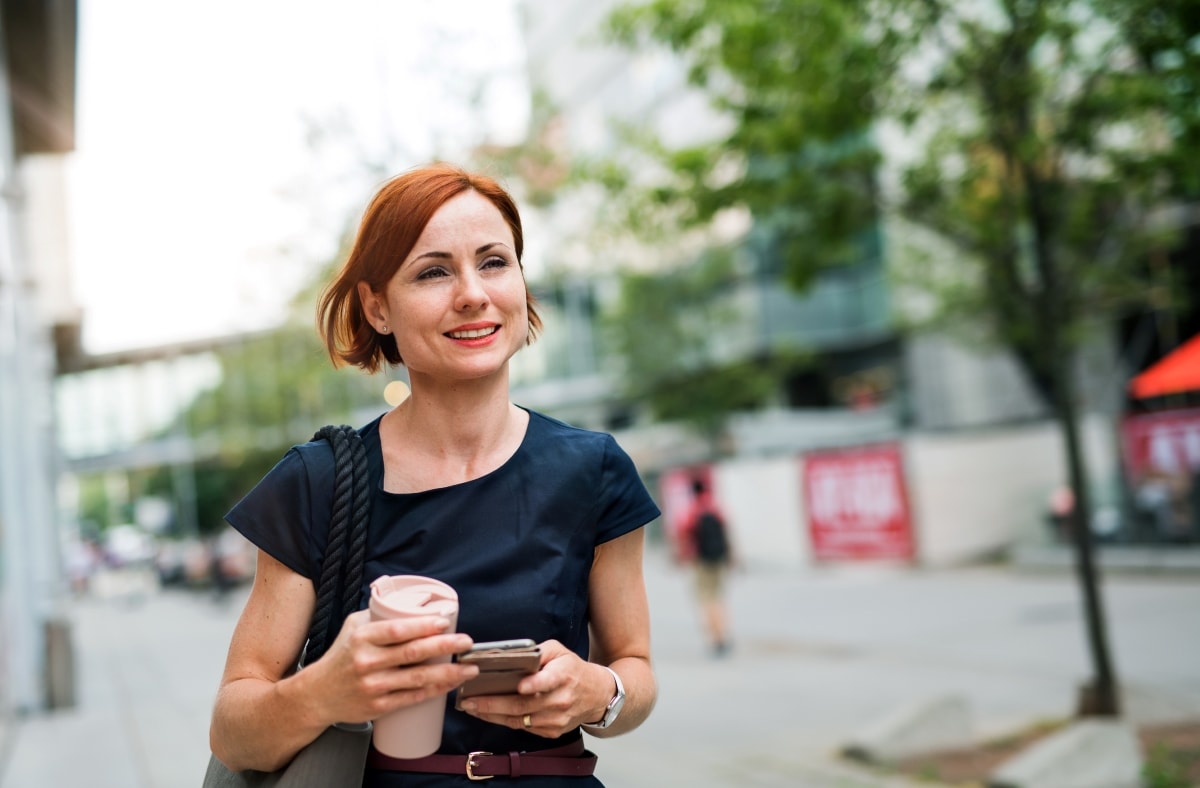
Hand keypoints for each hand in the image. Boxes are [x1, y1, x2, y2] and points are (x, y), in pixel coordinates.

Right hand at [303, 611, 477, 726]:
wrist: (317, 695)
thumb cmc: (341, 657)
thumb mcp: (353, 628)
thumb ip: (379, 615)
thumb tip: (413, 602)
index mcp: (362, 638)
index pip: (396, 630)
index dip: (422, 625)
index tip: (445, 622)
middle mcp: (367, 662)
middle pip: (412, 653)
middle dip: (445, 646)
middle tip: (467, 642)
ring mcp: (373, 686)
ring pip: (417, 678)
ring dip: (448, 673)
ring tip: (469, 667)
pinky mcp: (378, 707)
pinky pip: (412, 698)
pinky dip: (434, 691)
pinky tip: (451, 685)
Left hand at [457, 640, 611, 737]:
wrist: (596, 695)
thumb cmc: (572, 669)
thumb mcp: (560, 651)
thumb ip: (537, 651)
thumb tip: (510, 656)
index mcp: (564, 675)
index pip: (549, 680)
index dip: (535, 684)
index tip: (519, 686)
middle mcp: (561, 700)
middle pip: (524, 705)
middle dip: (493, 704)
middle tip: (470, 701)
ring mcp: (556, 719)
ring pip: (519, 720)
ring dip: (492, 715)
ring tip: (472, 708)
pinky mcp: (552, 731)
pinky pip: (523, 727)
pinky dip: (503, 721)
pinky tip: (488, 714)